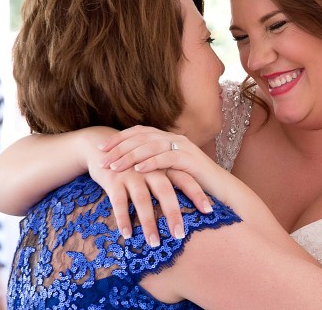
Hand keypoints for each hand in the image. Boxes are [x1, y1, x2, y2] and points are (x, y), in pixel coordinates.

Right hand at [88, 162, 209, 247]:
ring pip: (142, 200)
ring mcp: (131, 173)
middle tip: (180, 236)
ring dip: (148, 224)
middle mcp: (150, 168)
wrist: (100, 145)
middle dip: (173, 214)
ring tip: (154, 244)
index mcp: (163, 165)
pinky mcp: (113, 180)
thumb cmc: (133, 164)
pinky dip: (123, 219)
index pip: (185, 179)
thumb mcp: (152, 167)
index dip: (197, 194)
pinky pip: (118, 202)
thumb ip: (167, 180)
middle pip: (165, 191)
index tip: (210, 211)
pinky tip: (127, 235)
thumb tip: (187, 204)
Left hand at [99, 126, 221, 180]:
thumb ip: (153, 165)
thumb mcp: (169, 172)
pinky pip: (167, 157)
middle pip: (141, 136)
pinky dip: (151, 162)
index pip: (138, 132)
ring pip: (151, 145)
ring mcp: (183, 147)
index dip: (118, 139)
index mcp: (168, 138)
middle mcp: (174, 138)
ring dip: (130, 155)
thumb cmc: (193, 184)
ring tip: (114, 166)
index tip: (101, 148)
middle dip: (119, 147)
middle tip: (102, 159)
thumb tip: (128, 169)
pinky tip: (137, 170)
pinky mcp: (191, 159)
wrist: (221, 190)